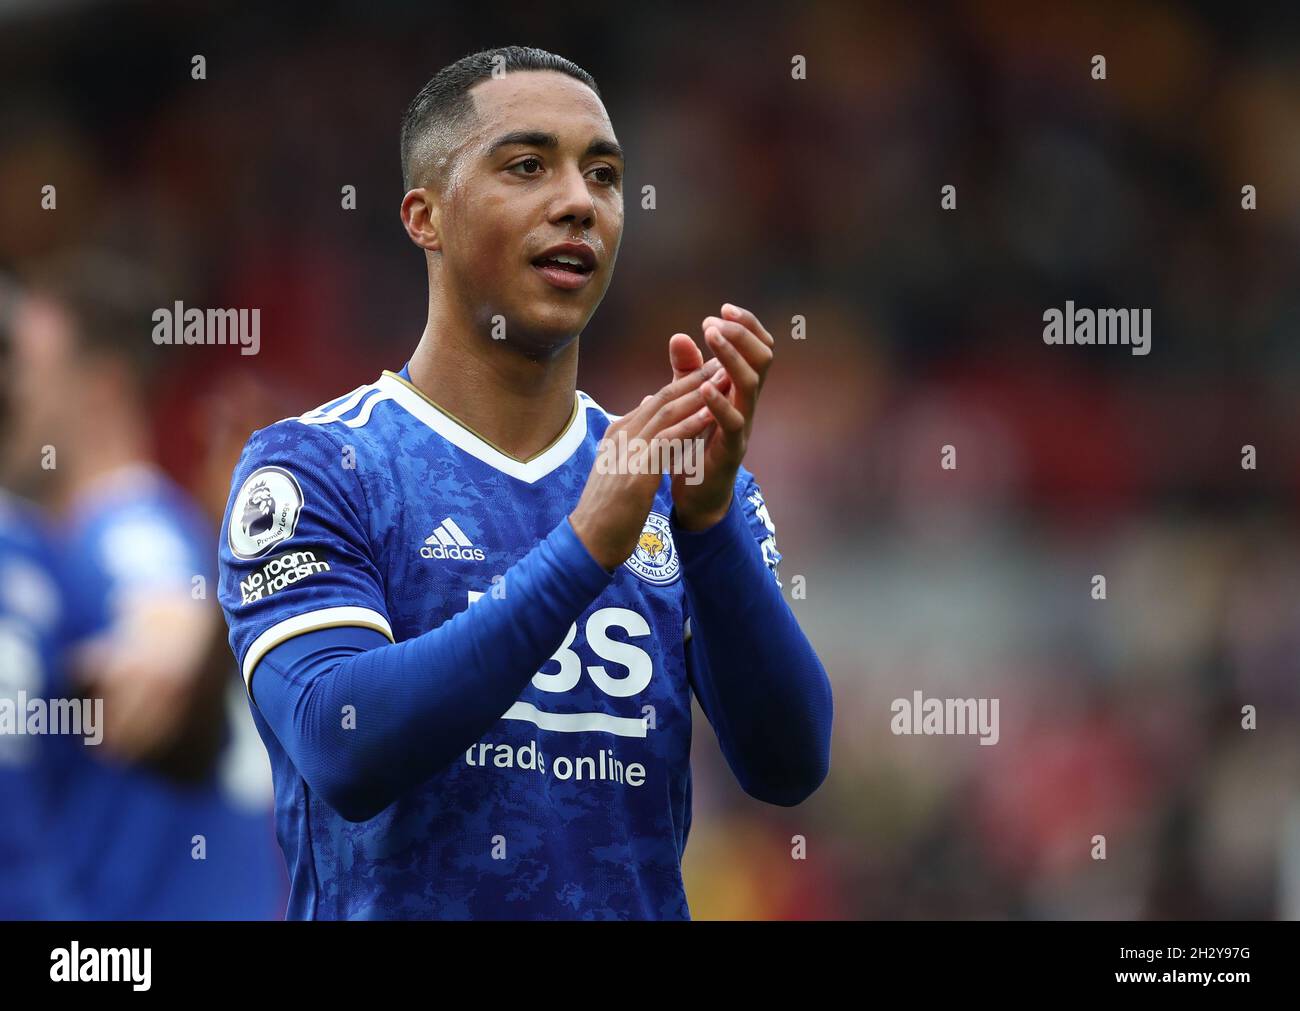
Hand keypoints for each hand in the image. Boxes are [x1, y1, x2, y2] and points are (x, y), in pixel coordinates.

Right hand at [569, 359, 722, 570]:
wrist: (589, 542)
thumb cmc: (608, 509)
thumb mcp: (620, 467)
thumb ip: (633, 438)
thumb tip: (645, 407)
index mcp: (619, 433)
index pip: (655, 399)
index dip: (685, 382)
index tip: (711, 369)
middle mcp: (622, 435)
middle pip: (662, 397)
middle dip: (695, 378)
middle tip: (723, 360)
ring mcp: (627, 452)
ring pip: (666, 413)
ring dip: (697, 394)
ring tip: (723, 378)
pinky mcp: (635, 472)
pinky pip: (667, 441)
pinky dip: (690, 425)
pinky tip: (710, 414)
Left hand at [667, 303, 773, 529]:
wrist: (696, 494)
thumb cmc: (695, 443)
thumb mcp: (688, 400)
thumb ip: (686, 371)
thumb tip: (678, 335)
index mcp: (740, 388)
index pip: (757, 348)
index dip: (745, 326)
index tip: (721, 310)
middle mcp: (748, 403)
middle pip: (763, 359)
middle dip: (741, 334)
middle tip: (714, 322)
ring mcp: (743, 426)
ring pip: (751, 384)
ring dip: (731, 356)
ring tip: (711, 336)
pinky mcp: (731, 450)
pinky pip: (734, 423)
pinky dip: (720, 403)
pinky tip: (703, 387)